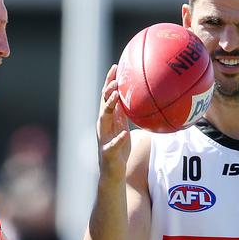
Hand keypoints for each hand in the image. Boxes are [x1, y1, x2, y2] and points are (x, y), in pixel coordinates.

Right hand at [97, 64, 130, 179]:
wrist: (112, 173)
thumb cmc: (119, 148)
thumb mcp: (123, 127)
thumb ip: (125, 113)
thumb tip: (136, 96)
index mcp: (107, 119)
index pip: (106, 96)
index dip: (110, 81)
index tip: (116, 67)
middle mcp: (102, 126)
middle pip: (103, 104)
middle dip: (108, 90)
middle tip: (116, 79)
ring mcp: (103, 138)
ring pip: (103, 119)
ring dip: (109, 107)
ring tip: (116, 96)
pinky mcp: (107, 152)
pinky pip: (112, 144)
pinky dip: (118, 139)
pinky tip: (125, 134)